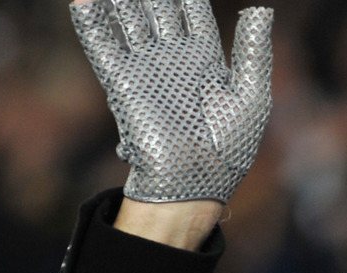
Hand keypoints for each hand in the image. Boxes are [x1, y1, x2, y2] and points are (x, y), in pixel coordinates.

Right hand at [72, 0, 273, 203]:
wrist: (194, 181)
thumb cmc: (230, 145)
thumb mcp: (251, 95)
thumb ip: (254, 50)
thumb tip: (262, 7)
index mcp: (205, 59)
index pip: (192, 10)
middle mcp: (173, 58)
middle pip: (156, 8)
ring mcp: (146, 68)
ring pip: (129, 18)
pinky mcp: (122, 82)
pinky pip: (103, 44)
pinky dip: (92, 21)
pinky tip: (83, 0)